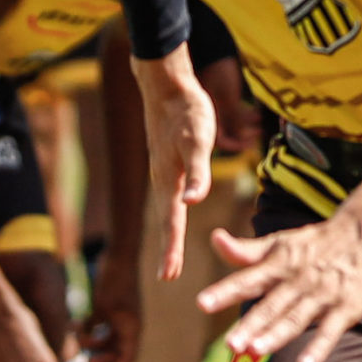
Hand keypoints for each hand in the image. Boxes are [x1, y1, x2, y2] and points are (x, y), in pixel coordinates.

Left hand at [83, 245, 140, 361]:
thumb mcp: (101, 307)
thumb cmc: (114, 282)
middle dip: (101, 358)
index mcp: (131, 328)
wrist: (120, 257)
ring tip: (77, 338)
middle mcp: (129, 326)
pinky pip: (102, 326)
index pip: (127, 358)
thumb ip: (94, 326)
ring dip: (93, 343)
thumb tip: (83, 342)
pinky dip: (90, 329)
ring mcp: (121, 318)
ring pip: (108, 340)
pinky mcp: (113, 309)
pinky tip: (76, 326)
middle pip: (117, 352)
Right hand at [144, 73, 216, 281]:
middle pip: (166, 221)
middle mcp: (163, 180)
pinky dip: (171, 213)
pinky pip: (169, 196)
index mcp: (170, 180)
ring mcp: (163, 171)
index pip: (172, 223)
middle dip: (168, 249)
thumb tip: (191, 203)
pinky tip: (176, 213)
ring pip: (166, 209)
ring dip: (168, 234)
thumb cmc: (186, 112)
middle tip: (167, 276)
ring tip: (171, 256)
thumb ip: (198, 172)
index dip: (172, 249)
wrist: (167, 86)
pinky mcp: (168, 162)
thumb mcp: (197, 141)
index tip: (168, 276)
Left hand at [199, 175, 361, 361]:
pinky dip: (318, 348)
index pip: (247, 280)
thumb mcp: (279, 243)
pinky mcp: (346, 308)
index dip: (225, 291)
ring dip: (277, 335)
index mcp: (279, 264)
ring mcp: (322, 295)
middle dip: (250, 325)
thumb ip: (245, 251)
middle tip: (230, 344)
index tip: (202, 303)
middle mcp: (298, 280)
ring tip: (256, 351)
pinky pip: (330, 331)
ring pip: (296, 319)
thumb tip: (214, 239)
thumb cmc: (314, 243)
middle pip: (270, 306)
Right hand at [201, 57, 262, 155]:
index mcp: (206, 116)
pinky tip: (257, 111)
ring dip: (246, 124)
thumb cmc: (217, 71)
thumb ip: (235, 118)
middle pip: (226, 133)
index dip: (235, 146)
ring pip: (232, 121)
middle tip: (257, 133)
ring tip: (261, 122)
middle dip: (243, 135)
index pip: (219, 141)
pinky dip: (245, 112)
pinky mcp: (220, 94)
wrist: (211, 46)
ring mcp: (214, 104)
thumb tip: (242, 137)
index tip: (250, 145)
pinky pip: (233, 110)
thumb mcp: (228, 97)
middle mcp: (208, 113)